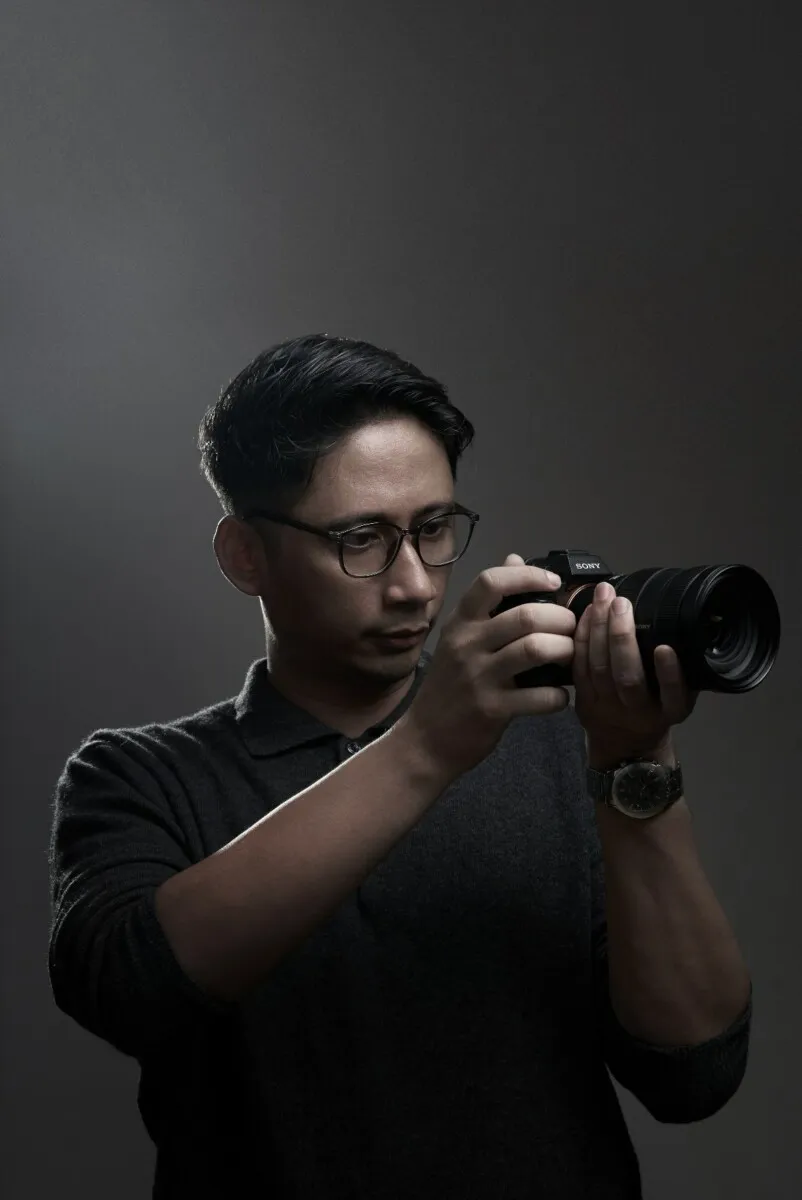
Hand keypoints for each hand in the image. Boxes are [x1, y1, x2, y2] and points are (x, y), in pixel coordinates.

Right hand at [401, 553, 576, 777]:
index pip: (492, 581)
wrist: (426, 738)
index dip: (529, 575)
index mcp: (461, 622)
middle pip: (526, 616)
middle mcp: (467, 644)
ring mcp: (478, 677)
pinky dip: (558, 695)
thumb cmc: (450, 684)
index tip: (554, 583)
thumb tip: (514, 558)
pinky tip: (559, 695)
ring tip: (570, 656)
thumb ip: (488, 601)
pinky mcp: (492, 709)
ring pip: (536, 650)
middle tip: (573, 628)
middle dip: (562, 619)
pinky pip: (539, 696)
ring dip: (565, 651)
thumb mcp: (459, 637)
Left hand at [573, 580, 698, 759]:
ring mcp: (608, 708)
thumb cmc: (658, 710)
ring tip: (602, 598)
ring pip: (599, 668)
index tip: (665, 647)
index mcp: (670, 711)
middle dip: (622, 637)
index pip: (672, 693)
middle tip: (621, 602)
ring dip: (598, 629)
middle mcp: (638, 712)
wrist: (626, 746)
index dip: (669, 673)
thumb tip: (700, 626)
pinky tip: (586, 614)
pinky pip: (579, 667)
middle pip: (627, 676)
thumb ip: (687, 672)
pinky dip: (581, 639)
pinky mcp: (584, 701)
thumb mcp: (680, 698)